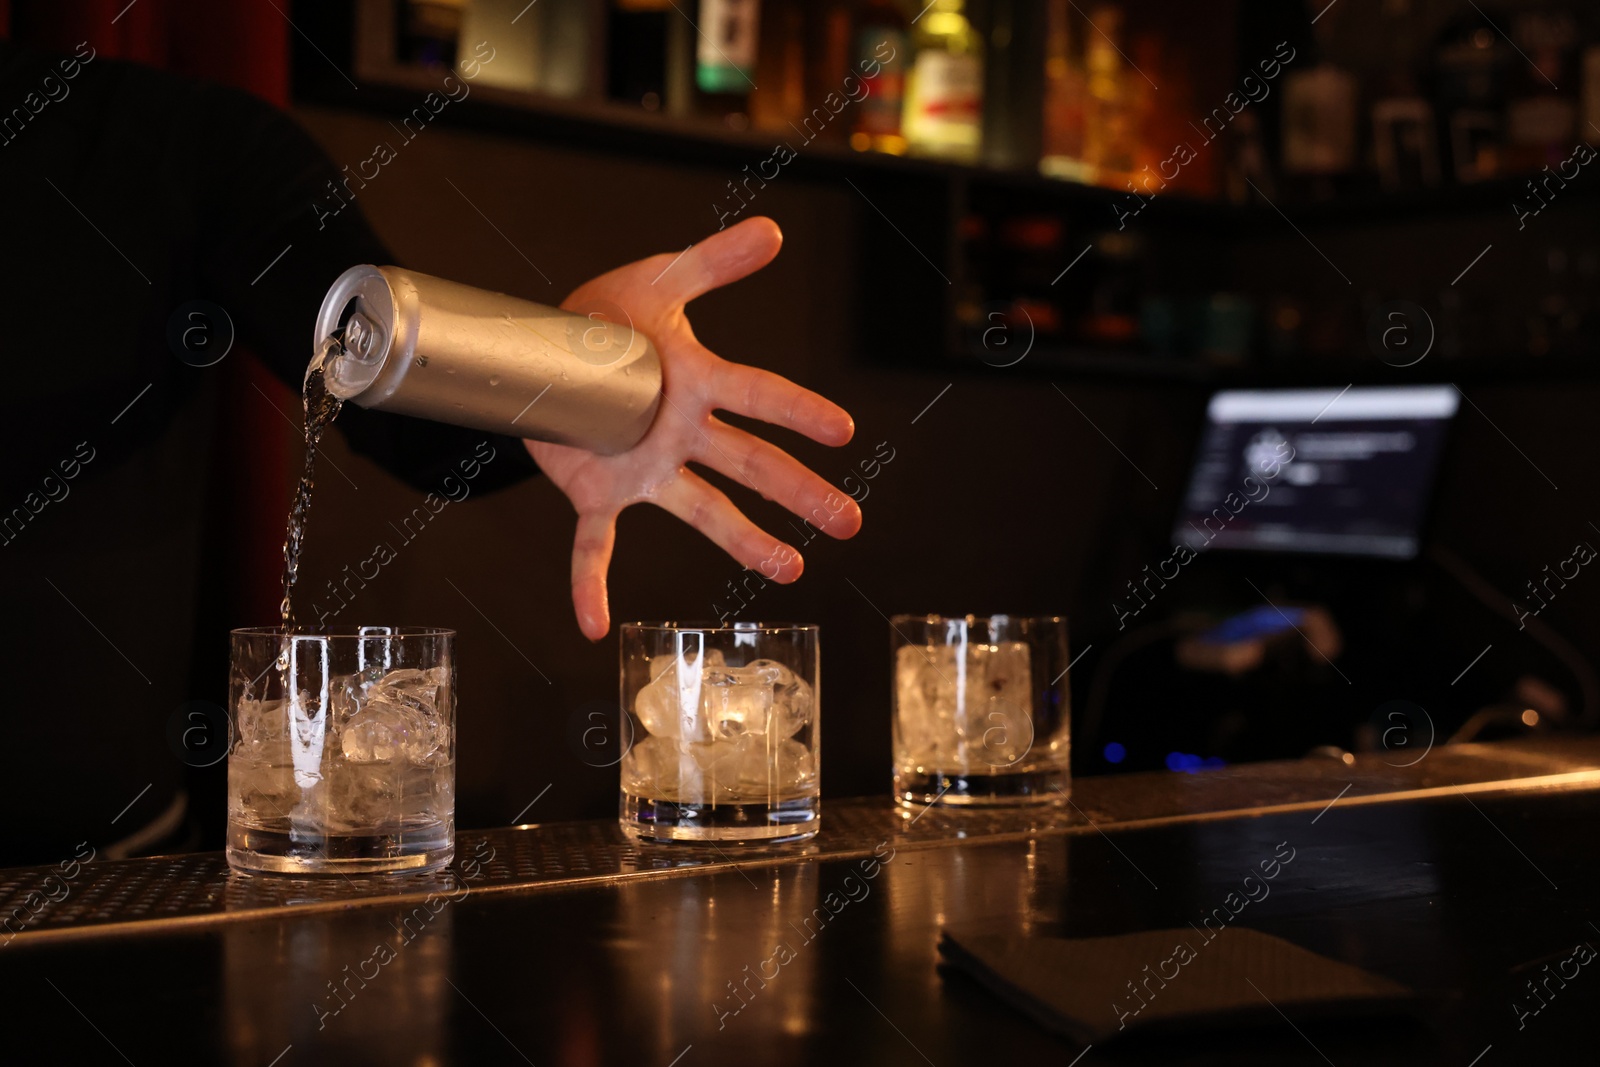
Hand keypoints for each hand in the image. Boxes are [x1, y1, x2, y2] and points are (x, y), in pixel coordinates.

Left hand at [527, 217, 862, 639]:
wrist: (545, 353)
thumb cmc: (609, 317)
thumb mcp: (659, 282)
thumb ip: (712, 261)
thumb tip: (773, 232)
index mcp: (698, 383)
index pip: (759, 397)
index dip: (798, 411)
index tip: (842, 432)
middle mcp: (683, 433)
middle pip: (751, 464)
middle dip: (801, 492)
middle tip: (851, 521)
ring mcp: (644, 470)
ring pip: (702, 510)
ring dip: (744, 542)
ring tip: (792, 570)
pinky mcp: (597, 496)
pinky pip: (594, 546)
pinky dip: (590, 585)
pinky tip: (592, 625)